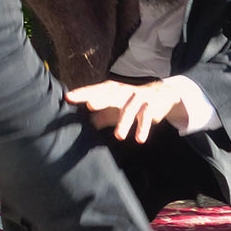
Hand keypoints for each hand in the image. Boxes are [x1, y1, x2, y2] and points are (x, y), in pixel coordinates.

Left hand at [65, 79, 187, 142]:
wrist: (161, 94)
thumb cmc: (131, 102)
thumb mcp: (114, 109)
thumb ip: (98, 117)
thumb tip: (82, 127)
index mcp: (112, 90)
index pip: (94, 90)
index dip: (82, 93)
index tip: (68, 98)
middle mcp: (124, 92)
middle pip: (110, 94)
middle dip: (100, 99)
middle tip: (89, 105)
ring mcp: (138, 98)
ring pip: (130, 109)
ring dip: (124, 122)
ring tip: (119, 136)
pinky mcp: (151, 106)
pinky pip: (146, 117)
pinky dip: (143, 128)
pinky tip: (140, 139)